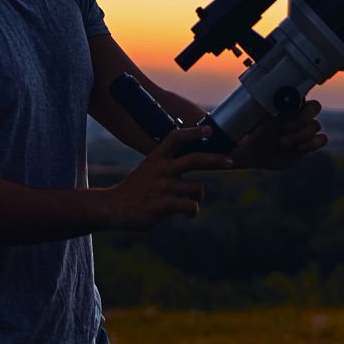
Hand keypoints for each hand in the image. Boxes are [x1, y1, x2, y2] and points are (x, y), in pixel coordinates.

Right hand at [100, 125, 230, 230]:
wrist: (114, 208)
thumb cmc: (134, 190)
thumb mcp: (148, 169)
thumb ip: (166, 165)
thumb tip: (191, 164)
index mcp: (156, 158)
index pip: (176, 137)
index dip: (194, 132)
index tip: (209, 130)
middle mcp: (162, 169)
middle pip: (195, 158)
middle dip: (216, 159)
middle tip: (230, 161)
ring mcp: (164, 187)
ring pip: (198, 187)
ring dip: (199, 196)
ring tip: (192, 202)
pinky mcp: (165, 205)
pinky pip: (191, 206)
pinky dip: (193, 211)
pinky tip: (188, 214)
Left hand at [230, 99, 325, 170]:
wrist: (253, 152)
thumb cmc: (253, 131)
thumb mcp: (256, 119)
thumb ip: (268, 109)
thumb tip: (276, 102)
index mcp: (288, 102)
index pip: (302, 92)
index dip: (298, 98)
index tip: (285, 109)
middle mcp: (299, 113)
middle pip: (315, 107)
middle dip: (302, 117)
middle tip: (285, 127)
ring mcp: (306, 128)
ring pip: (315, 125)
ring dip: (299, 135)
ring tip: (281, 142)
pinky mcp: (310, 143)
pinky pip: (321, 139)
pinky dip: (311, 144)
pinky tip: (297, 148)